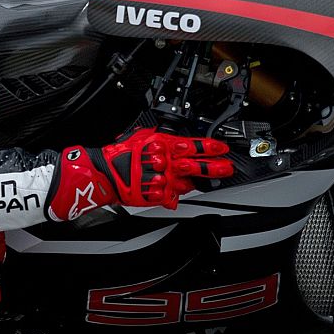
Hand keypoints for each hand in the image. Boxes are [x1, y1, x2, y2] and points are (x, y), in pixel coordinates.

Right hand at [49, 128, 233, 219]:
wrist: (105, 173)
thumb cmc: (120, 154)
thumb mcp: (143, 137)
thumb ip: (161, 139)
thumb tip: (175, 139)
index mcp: (163, 146)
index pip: (193, 146)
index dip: (210, 148)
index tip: (222, 149)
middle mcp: (166, 163)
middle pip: (196, 165)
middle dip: (215, 167)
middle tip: (227, 167)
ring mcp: (163, 180)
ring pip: (188, 182)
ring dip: (201, 181)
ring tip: (213, 180)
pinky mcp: (157, 195)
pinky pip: (173, 196)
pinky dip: (178, 194)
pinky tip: (183, 190)